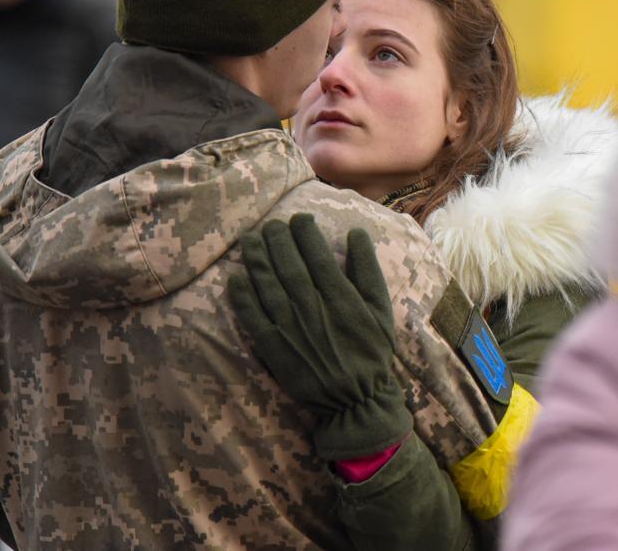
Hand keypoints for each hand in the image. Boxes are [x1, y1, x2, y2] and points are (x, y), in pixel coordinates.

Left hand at [229, 213, 410, 460]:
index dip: (304, 231)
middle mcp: (310, 307)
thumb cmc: (372, 352)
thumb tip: (356, 234)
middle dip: (277, 238)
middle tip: (271, 223)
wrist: (355, 400)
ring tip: (249, 238)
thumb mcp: (381, 310)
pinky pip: (251, 316)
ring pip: (266, 284)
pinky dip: (242, 295)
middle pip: (287, 263)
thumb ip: (368, 270)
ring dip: (255, 258)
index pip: (315, 252)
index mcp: (338, 296)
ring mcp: (288, 327)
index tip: (299, 218)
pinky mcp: (272, 347)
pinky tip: (236, 277)